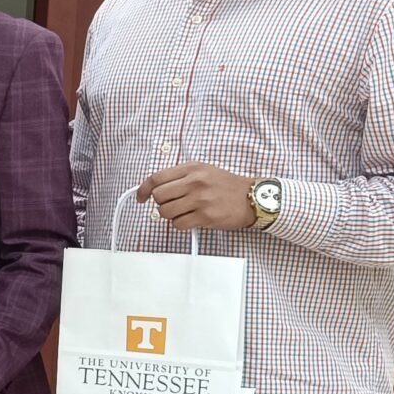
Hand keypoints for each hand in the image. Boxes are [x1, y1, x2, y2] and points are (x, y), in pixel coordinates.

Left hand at [139, 163, 256, 231]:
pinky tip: (191, 219)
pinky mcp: (205, 216)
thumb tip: (155, 188)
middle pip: (158, 196)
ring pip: (165, 212)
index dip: (143, 189)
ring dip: (170, 215)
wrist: (252, 198)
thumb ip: (180, 176)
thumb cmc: (226, 185)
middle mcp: (195, 182)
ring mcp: (200, 199)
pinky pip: (178, 224)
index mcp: (192, 168)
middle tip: (171, 204)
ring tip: (183, 211)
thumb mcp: (203, 171)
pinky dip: (180, 224)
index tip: (140, 197)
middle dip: (160, 203)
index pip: (156, 178)